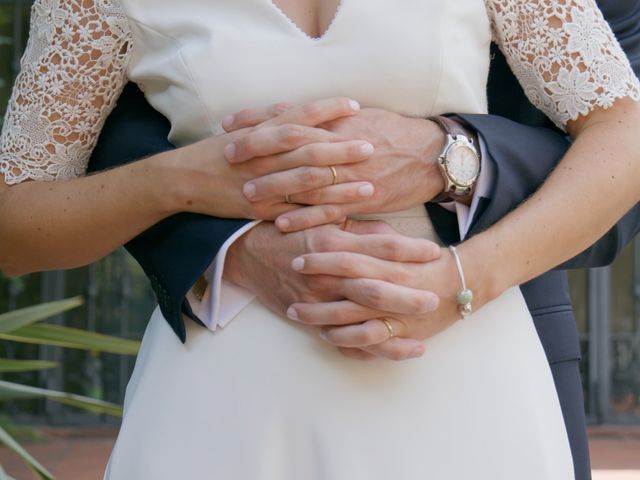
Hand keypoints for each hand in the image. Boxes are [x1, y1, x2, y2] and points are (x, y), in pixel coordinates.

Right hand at [170, 98, 374, 219]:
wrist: (183, 180)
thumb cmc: (214, 152)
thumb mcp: (241, 130)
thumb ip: (271, 119)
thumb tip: (300, 109)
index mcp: (260, 133)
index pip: (299, 116)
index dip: (328, 109)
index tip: (355, 105)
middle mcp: (263, 158)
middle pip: (309, 150)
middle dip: (342, 149)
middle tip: (372, 147)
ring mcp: (263, 185)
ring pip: (307, 184)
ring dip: (340, 185)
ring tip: (369, 185)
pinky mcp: (261, 210)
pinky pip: (295, 213)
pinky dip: (320, 214)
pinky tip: (343, 214)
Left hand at [223, 102, 445, 230]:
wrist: (430, 155)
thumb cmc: (394, 131)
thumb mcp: (360, 115)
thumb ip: (325, 117)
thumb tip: (292, 113)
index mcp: (338, 122)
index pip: (290, 118)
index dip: (257, 121)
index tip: (230, 125)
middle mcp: (341, 146)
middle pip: (291, 147)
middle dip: (257, 152)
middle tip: (227, 157)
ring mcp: (350, 174)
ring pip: (305, 181)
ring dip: (274, 187)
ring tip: (245, 194)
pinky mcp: (361, 199)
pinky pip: (328, 211)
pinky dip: (303, 217)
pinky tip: (280, 223)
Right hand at [224, 219, 441, 360]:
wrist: (249, 254)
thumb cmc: (290, 233)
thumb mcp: (323, 221)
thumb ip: (360, 230)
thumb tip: (395, 238)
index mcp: (334, 245)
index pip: (381, 247)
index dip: (411, 250)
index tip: (434, 252)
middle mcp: (327, 276)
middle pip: (375, 289)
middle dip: (408, 297)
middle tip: (435, 299)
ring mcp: (318, 302)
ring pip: (361, 322)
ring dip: (393, 332)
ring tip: (423, 340)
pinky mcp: (311, 322)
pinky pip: (342, 342)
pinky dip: (368, 351)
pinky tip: (392, 355)